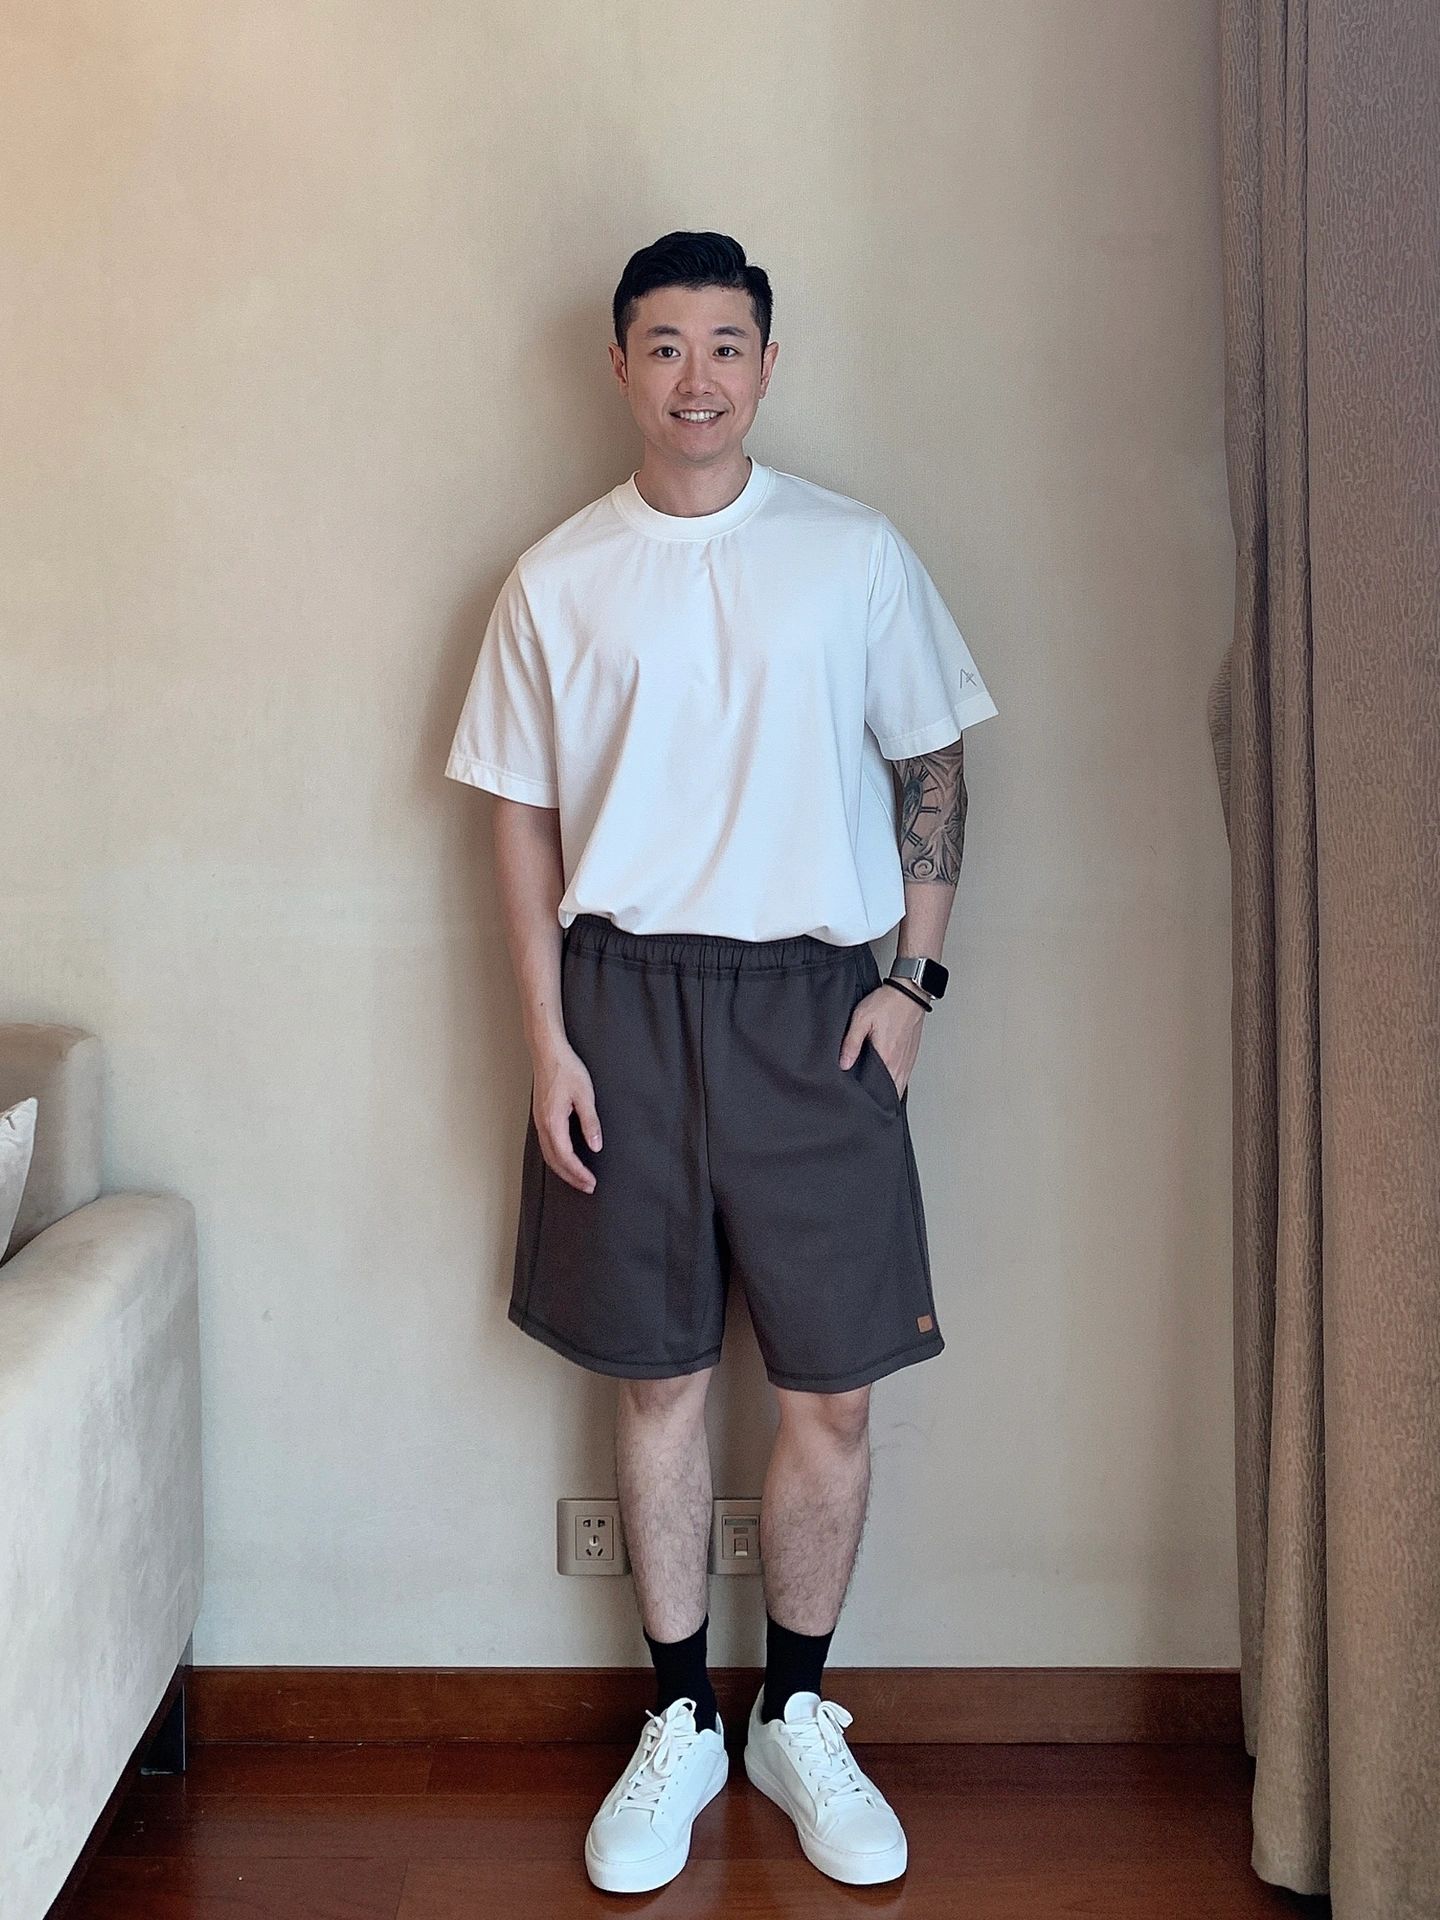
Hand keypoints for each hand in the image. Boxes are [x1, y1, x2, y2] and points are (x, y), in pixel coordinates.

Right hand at [532, 1042, 602, 1193]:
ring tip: (578, 1178)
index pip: (566, 1157)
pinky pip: (546, 1145)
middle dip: (571, 1177)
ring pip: (548, 1154)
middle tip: (587, 1187)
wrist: (548, 1052)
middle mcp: (543, 1125)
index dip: (579, 1173)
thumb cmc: (566, 1069)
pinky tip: (565, 1159)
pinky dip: (556, 1158)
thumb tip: (595, 1146)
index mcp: (553, 1122)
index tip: (591, 1182)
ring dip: (563, 1169)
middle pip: (554, 1161)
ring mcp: (539, 1121)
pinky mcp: (540, 1116)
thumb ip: (590, 1123)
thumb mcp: (585, 1095)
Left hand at [839, 981, 924, 1097]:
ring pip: (899, 1085)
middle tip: (867, 1106)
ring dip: (889, 1093)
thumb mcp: (862, 1019)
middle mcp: (899, 1062)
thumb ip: (852, 1042)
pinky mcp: (911, 1054)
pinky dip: (897, 1083)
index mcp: (887, 1056)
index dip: (871, 1099)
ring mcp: (907, 1059)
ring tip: (877, 1100)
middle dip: (880, 1100)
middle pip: (890, 1091)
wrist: (909, 993)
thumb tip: (844, 1064)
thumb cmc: (887, 1003)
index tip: (861, 1104)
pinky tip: (888, 1084)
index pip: (879, 1088)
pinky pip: (905, 1076)